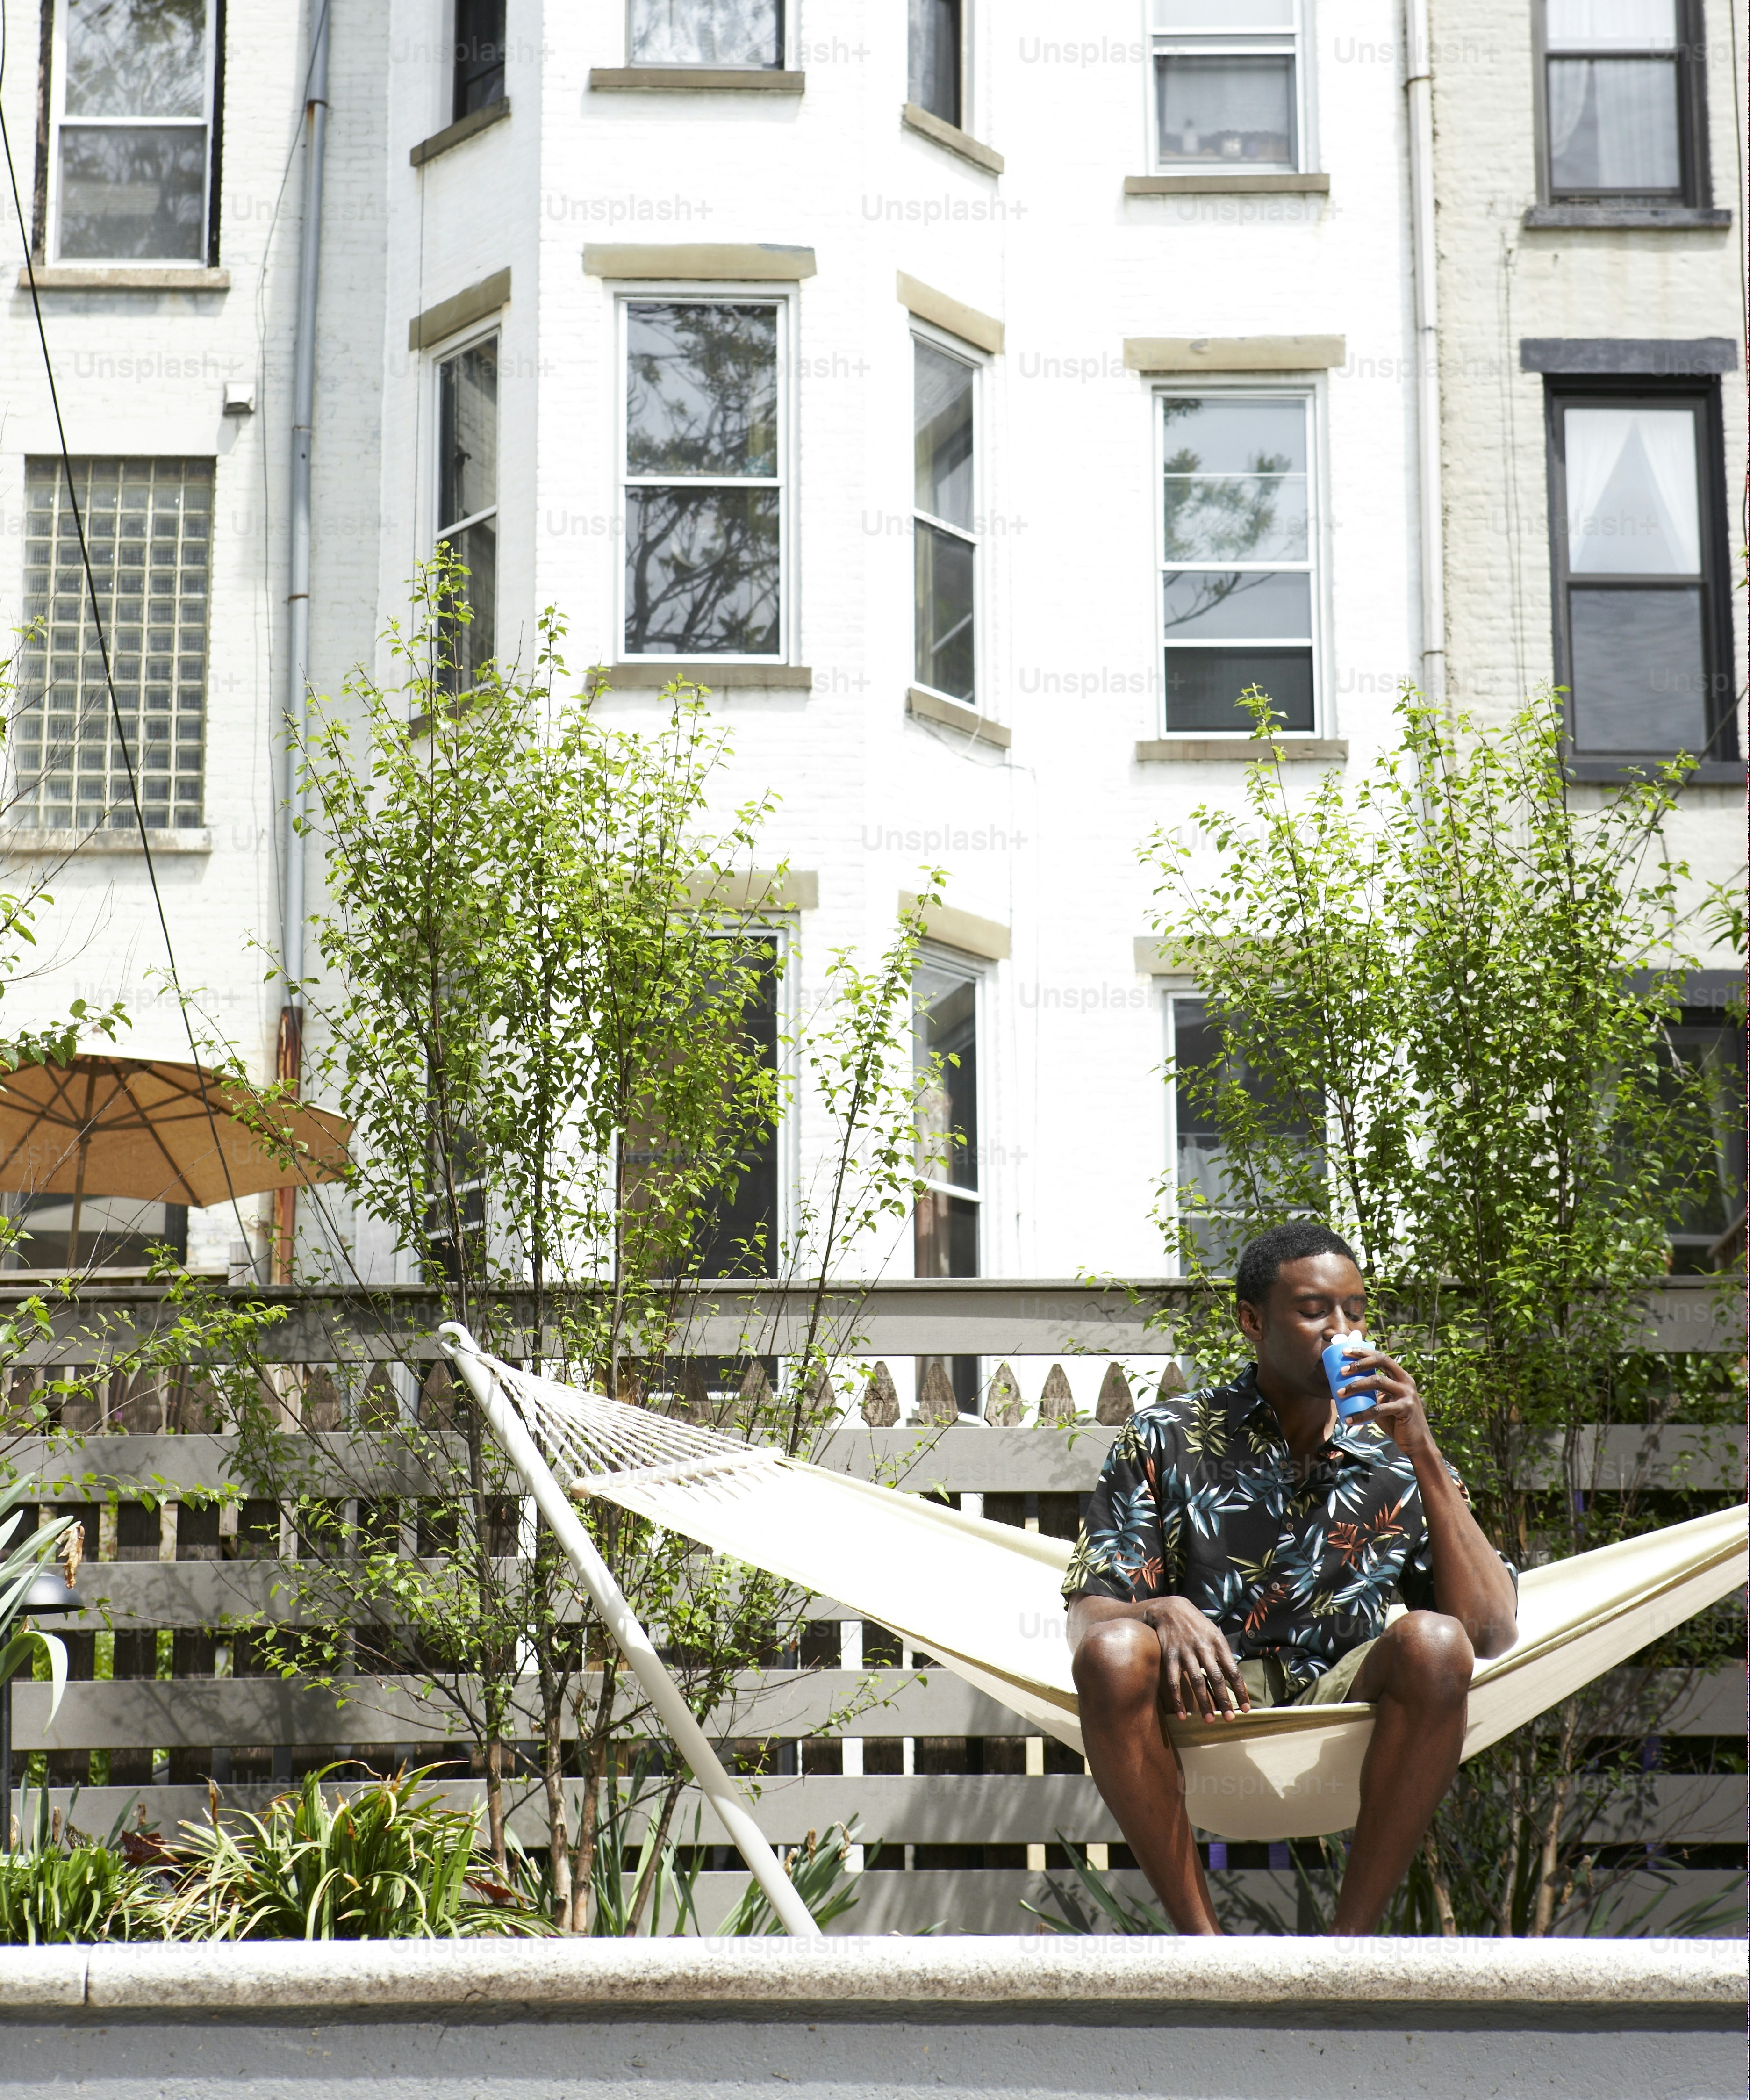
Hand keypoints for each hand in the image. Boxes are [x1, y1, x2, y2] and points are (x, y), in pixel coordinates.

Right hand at [1137, 1595, 1250, 1721]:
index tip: (1246, 1709)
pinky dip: (1178, 1699)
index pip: (1233, 1670)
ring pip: (1196, 1682)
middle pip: (1216, 1678)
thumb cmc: (1196, 1625)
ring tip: (1210, 1720)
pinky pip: (1174, 1681)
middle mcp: (1203, 1647)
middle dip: (1224, 1700)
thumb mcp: (1214, 1633)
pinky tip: (1183, 1714)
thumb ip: (1224, 1655)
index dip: (1240, 1690)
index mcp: (1218, 1642)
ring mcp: (1185, 1652)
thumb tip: (1237, 1680)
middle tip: (1230, 1719)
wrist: (1169, 1609)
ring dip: (1204, 1703)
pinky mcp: (1169, 1656)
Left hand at [1336, 1348, 1436, 1458]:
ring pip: (1378, 1381)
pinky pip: (1378, 1409)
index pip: (1381, 1356)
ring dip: (1356, 1386)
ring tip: (1339, 1393)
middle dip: (1360, 1363)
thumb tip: (1343, 1387)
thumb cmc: (1396, 1420)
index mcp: (1400, 1376)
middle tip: (1341, 1370)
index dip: (1363, 1352)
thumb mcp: (1384, 1402)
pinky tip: (1349, 1419)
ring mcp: (1407, 1393)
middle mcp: (1406, 1381)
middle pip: (1382, 1361)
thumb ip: (1372, 1394)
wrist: (1415, 1441)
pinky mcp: (1405, 1408)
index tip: (1344, 1351)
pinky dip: (1362, 1414)